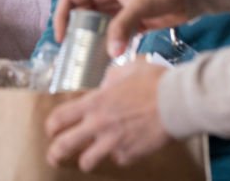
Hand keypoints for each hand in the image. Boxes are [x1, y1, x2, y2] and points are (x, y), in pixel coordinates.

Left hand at [45, 60, 171, 170]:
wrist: (178, 102)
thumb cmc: (155, 81)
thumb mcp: (128, 69)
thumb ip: (111, 78)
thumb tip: (106, 84)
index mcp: (95, 102)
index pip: (59, 117)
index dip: (51, 126)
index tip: (51, 130)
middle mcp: (99, 124)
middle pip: (64, 146)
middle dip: (55, 153)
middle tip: (54, 156)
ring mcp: (113, 143)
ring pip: (87, 162)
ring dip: (86, 160)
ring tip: (88, 160)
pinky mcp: (130, 155)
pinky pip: (119, 160)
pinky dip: (120, 156)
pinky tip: (127, 147)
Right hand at [53, 0, 195, 56]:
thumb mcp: (140, 6)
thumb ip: (123, 27)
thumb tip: (110, 53)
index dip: (61, 16)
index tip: (62, 37)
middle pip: (81, 14)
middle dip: (74, 32)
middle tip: (72, 53)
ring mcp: (119, 11)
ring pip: (97, 26)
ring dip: (91, 41)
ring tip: (86, 59)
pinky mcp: (132, 22)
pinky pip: (113, 35)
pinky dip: (108, 46)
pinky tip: (108, 59)